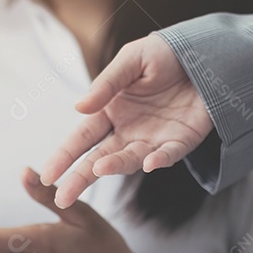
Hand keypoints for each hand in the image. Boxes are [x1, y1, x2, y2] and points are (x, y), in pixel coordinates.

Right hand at [40, 34, 212, 207]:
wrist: (205, 54)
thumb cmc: (163, 54)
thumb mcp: (131, 59)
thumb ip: (107, 83)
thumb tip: (78, 107)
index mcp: (110, 112)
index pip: (82, 138)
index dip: (64, 157)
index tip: (47, 175)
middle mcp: (128, 130)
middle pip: (98, 158)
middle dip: (80, 178)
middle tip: (63, 198)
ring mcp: (153, 139)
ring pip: (129, 159)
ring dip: (115, 165)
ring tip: (99, 169)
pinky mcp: (180, 141)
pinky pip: (169, 155)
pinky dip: (159, 161)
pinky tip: (150, 164)